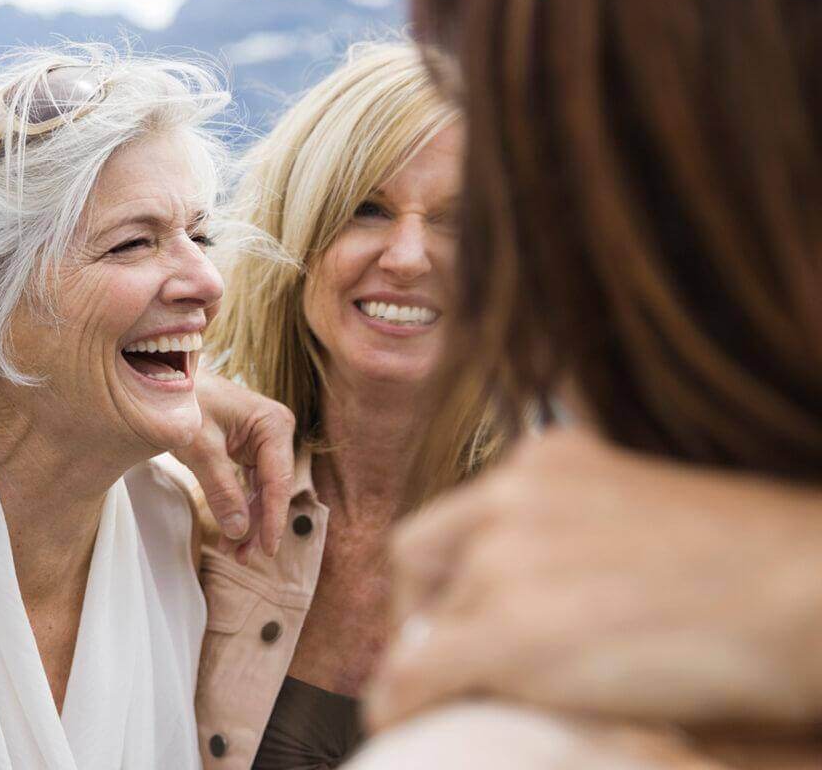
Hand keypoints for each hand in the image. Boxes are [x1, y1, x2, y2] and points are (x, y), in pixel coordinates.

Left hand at [172, 371, 294, 560]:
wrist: (163, 380)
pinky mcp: (249, 449)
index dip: (273, 519)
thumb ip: (220, 489)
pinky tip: (232, 532)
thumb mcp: (199, 448)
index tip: (267, 549)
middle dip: (258, 525)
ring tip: (235, 552)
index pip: (278, 481)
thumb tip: (239, 530)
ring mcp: (263, 442)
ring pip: (262, 492)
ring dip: (248, 522)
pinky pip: (249, 485)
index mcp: (273, 425)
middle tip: (244, 558)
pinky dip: (240, 508)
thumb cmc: (183, 402)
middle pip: (272, 490)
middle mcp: (275, 432)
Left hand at [365, 429, 821, 731]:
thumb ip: (585, 546)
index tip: (455, 616)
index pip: (462, 518)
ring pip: (432, 627)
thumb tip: (551, 604)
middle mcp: (514, 496)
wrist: (814, 597)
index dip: (449, 577)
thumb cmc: (765, 574)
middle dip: (427, 614)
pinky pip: (419, 677)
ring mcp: (506, 560)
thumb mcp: (651, 527)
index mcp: (551, 461)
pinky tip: (405, 724)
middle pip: (426, 561)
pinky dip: (404, 705)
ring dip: (440, 667)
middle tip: (443, 662)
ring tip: (457, 703)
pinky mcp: (507, 632)